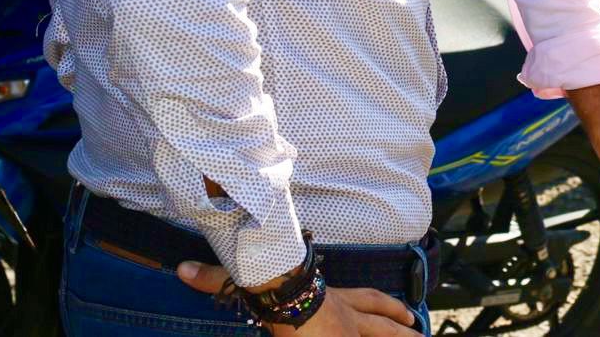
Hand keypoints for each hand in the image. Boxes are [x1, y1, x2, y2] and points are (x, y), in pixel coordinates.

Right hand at [176, 261, 417, 335]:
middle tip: (418, 327)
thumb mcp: (249, 286)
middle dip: (400, 323)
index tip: (402, 309)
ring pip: (383, 334)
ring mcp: (349, 329)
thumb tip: (181, 269)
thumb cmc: (271, 290)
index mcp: (333, 299)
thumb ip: (214, 280)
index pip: (365, 300)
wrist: (287, 300)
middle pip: (381, 316)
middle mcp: (348, 314)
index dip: (383, 306)